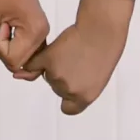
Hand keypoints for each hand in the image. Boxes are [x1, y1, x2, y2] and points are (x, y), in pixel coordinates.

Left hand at [0, 0, 49, 75]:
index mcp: (34, 32)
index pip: (13, 60)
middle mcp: (43, 35)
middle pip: (21, 62)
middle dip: (4, 49)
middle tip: (1, 26)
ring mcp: (42, 33)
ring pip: (24, 57)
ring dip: (9, 48)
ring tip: (5, 26)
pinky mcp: (37, 30)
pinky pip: (27, 49)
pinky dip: (15, 46)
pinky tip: (8, 32)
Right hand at [23, 0, 134, 115]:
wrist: (101, 30)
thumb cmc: (105, 51)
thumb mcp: (97, 79)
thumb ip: (80, 88)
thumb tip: (64, 91)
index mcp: (84, 97)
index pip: (68, 109)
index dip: (68, 97)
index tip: (71, 88)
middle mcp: (68, 89)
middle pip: (57, 88)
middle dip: (63, 77)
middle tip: (76, 61)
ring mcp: (56, 74)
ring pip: (47, 75)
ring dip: (54, 65)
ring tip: (70, 52)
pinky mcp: (46, 59)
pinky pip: (34, 64)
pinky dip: (37, 60)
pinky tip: (48, 53)